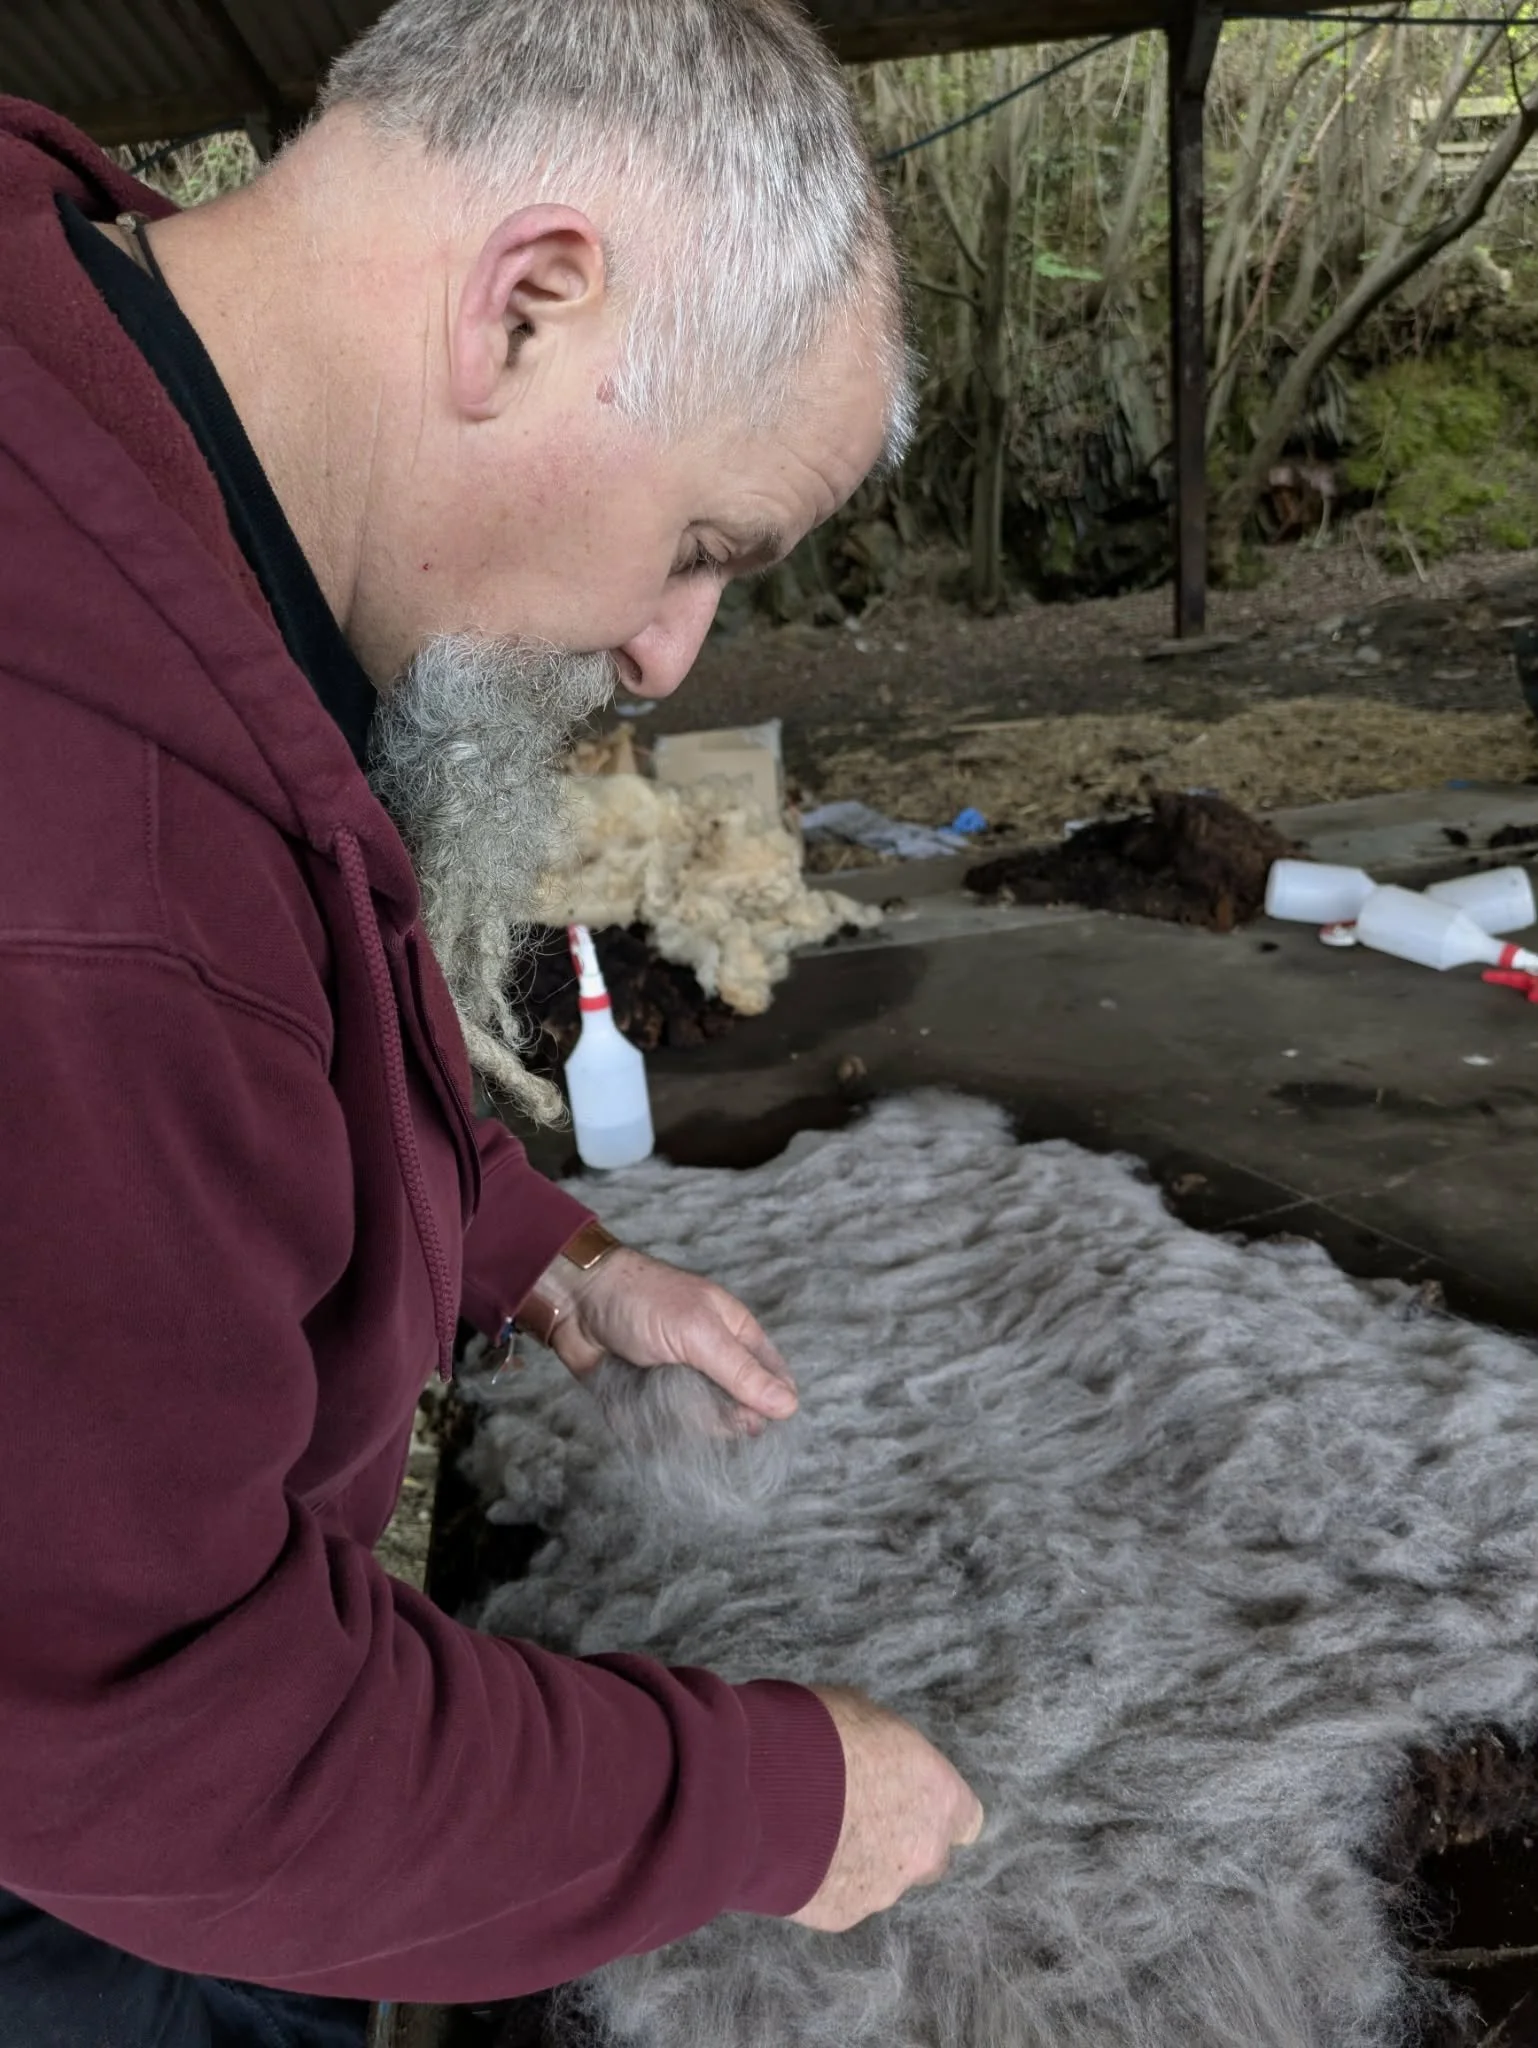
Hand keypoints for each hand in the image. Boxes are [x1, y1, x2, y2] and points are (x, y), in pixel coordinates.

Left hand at [540, 1248, 797, 1425]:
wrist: (574, 1303)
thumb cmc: (642, 1302)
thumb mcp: (698, 1334)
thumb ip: (741, 1373)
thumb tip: (789, 1407)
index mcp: (736, 1336)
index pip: (773, 1381)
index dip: (769, 1406)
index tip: (750, 1420)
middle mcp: (713, 1363)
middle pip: (739, 1413)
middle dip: (720, 1419)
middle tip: (691, 1397)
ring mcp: (682, 1384)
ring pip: (703, 1428)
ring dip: (685, 1423)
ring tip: (659, 1393)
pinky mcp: (653, 1402)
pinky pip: (668, 1432)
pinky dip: (657, 1429)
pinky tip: (643, 1408)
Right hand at [792, 1688, 982, 1933]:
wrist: (763, 1789)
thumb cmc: (820, 1734)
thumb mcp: (863, 1714)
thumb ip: (885, 1749)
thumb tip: (876, 1755)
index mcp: (939, 1796)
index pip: (967, 1819)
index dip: (939, 1809)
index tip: (914, 1796)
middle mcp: (922, 1851)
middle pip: (929, 1857)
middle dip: (902, 1841)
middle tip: (859, 1813)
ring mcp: (883, 1890)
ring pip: (883, 1881)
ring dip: (860, 1860)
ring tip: (815, 1831)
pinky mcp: (841, 1915)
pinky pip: (841, 1897)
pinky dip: (824, 1880)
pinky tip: (794, 1854)